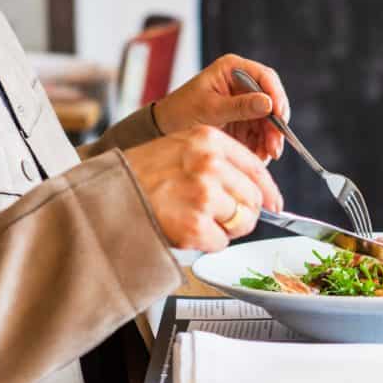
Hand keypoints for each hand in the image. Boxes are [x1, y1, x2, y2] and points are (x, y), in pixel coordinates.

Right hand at [123, 126, 282, 251]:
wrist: (107, 196)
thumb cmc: (140, 174)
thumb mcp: (180, 147)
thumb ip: (217, 159)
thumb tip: (256, 188)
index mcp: (208, 140)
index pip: (256, 167)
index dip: (268, 191)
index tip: (275, 204)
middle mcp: (210, 164)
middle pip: (253, 198)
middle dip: (244, 213)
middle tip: (223, 218)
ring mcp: (203, 195)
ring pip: (241, 221)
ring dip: (225, 228)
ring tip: (197, 221)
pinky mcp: (195, 225)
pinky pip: (221, 242)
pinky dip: (207, 243)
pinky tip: (186, 231)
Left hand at [152, 54, 289, 160]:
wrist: (165, 128)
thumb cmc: (181, 111)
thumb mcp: (210, 108)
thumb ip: (239, 106)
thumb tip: (268, 103)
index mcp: (233, 69)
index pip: (265, 77)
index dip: (276, 95)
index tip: (279, 115)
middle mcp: (242, 84)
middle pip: (271, 101)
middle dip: (275, 125)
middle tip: (275, 146)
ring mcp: (245, 103)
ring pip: (269, 121)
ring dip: (270, 139)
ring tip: (266, 156)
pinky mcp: (244, 122)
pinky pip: (260, 134)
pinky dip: (262, 146)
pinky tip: (259, 157)